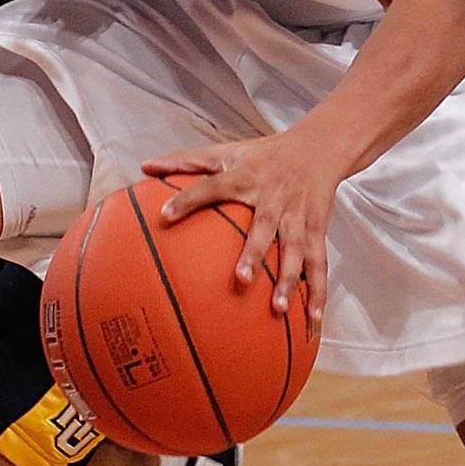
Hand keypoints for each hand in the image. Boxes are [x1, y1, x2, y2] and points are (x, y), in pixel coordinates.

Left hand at [146, 134, 337, 325]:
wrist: (318, 147)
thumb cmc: (263, 154)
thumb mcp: (226, 151)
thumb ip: (185, 160)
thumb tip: (145, 166)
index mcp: (245, 177)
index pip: (212, 186)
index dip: (188, 199)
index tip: (164, 216)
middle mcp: (273, 197)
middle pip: (264, 227)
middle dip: (253, 253)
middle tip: (240, 280)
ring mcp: (297, 216)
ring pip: (296, 250)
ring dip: (288, 279)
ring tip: (277, 308)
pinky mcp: (317, 229)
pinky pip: (319, 263)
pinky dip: (318, 291)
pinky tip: (313, 319)